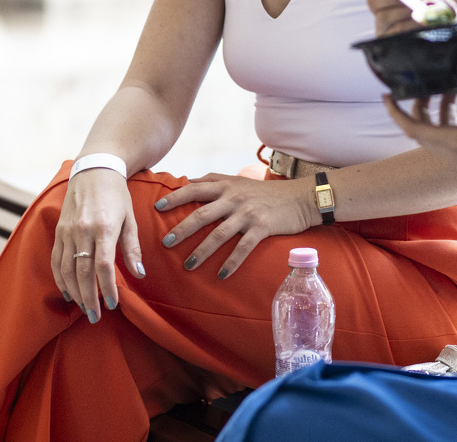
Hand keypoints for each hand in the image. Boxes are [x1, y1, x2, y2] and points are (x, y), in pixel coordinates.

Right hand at [51, 167, 143, 322]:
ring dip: (74, 292)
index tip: (112, 304)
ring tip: (83, 307)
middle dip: (88, 298)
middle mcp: (82, 230)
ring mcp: (67, 231)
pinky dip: (60, 279)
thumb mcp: (130, 218)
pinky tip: (67, 292)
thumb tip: (139, 274)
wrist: (94, 170)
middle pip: (82, 272)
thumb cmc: (117, 195)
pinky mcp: (58, 230)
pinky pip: (56, 260)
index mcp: (104, 227)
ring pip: (66, 269)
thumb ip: (132, 248)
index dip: (107, 288)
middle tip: (96, 317)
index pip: (103, 266)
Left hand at [155, 172, 316, 279]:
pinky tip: (221, 275)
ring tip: (188, 265)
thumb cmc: (265, 192)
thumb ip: (214, 181)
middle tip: (164, 243)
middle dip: (181, 229)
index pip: (194, 188)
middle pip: (202, 214)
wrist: (300, 198)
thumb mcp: (238, 181)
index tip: (156, 208)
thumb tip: (187, 182)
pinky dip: (231, 262)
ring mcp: (248, 213)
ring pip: (219, 234)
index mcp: (226, 185)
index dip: (175, 197)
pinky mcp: (262, 227)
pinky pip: (243, 247)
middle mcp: (234, 198)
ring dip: (202, 251)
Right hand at [352, 0, 456, 37]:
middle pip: (372, 0)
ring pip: (383, 16)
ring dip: (407, 8)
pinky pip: (396, 31)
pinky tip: (426, 20)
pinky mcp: (393, 45)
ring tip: (428, 7)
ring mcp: (386, 30)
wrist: (455, 31)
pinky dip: (414, 23)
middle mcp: (382, 11)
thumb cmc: (439, 9)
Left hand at [385, 58, 456, 205]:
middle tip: (417, 85)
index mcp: (449, 142)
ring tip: (443, 88)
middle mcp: (449, 150)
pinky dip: (448, 116)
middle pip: (419, 128)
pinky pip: (449, 132)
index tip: (386, 96)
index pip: (410, 128)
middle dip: (414, 106)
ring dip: (433, 109)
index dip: (395, 112)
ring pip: (434, 130)